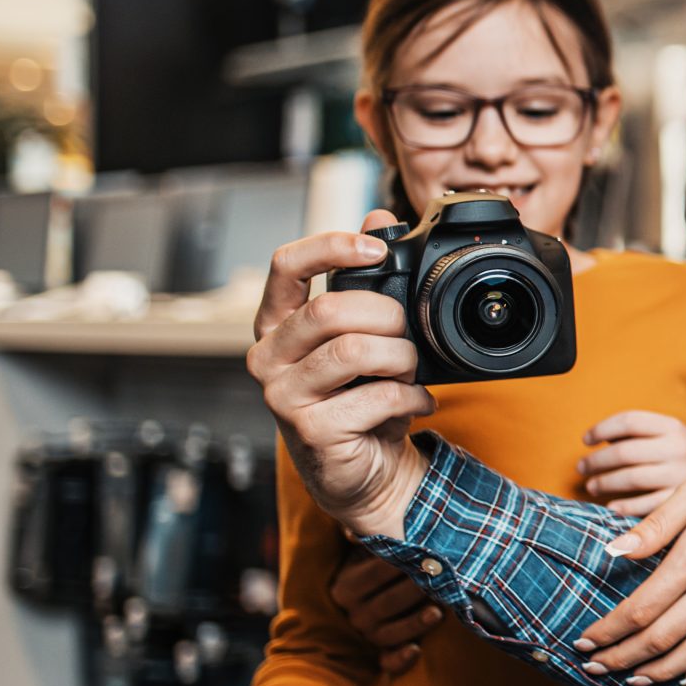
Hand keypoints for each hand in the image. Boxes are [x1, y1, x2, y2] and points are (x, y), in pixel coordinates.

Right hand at [249, 213, 435, 537]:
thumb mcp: (367, 335)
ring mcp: (282, 395)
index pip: (286, 266)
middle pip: (330, 309)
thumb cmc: (361, 397)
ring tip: (410, 373)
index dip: (331, 247)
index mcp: (278, 324)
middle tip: (408, 338)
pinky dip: (410, 397)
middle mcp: (269, 356)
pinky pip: (375, 397)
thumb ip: (369, 281)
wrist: (365, 470)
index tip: (377, 248)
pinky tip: (415, 403)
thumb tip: (380, 215)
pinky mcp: (309, 430)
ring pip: (354, 351)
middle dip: (387, 317)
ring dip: (401, 359)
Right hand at [330, 549, 441, 674]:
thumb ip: (363, 539)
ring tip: (438, 611)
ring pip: (392, 632)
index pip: (373, 575)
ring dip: (415, 623)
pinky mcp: (382, 655)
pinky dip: (401, 659)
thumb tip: (353, 532)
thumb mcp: (365, 553)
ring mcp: (368, 636)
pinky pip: (389, 663)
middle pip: (387, 603)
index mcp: (345, 588)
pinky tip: (416, 650)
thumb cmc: (375, 568)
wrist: (378, 596)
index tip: (422, 551)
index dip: (398, 563)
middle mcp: (354, 615)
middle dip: (414, 590)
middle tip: (440, 576)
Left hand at [578, 411, 685, 518]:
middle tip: (582, 468)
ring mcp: (681, 476)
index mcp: (674, 427)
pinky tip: (611, 506)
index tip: (586, 439)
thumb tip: (596, 441)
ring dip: (604, 483)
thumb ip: (638, 435)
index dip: (601, 429)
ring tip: (592, 486)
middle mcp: (679, 449)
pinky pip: (642, 506)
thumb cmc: (684, 459)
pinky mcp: (680, 502)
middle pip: (624, 451)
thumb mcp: (670, 437)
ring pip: (630, 478)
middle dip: (596, 461)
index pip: (629, 421)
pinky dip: (621, 507)